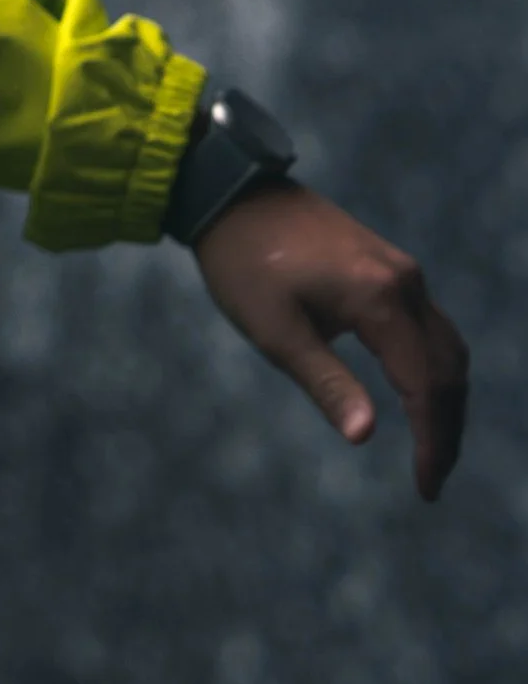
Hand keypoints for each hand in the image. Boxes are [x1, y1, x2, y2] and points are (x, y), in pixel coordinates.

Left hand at [193, 179, 469, 499]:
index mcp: (379, 299)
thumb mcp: (275, 332)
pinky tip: (418, 397)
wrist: (234, 195)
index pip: (425, 385)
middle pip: (448, 368)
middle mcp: (405, 282)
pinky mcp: (392, 267)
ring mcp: (402, 271)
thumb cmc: (245, 265)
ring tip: (431, 449)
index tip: (426, 488)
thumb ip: (326, 382)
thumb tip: (366, 436)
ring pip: (446, 346)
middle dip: (446, 429)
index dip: (432, 442)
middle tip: (431, 481)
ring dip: (446, 399)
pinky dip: (434, 368)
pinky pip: (429, 326)